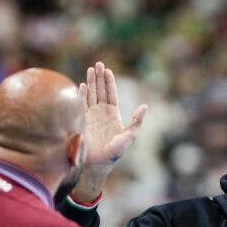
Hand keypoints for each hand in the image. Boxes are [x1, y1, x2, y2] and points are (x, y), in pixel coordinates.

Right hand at [70, 61, 147, 201]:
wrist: (98, 163)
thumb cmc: (114, 152)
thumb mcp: (129, 136)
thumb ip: (136, 122)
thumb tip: (145, 106)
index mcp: (113, 114)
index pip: (111, 94)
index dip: (109, 82)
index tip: (107, 70)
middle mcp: (102, 112)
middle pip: (100, 91)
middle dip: (99, 77)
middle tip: (98, 64)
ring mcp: (91, 116)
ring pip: (91, 95)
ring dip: (90, 82)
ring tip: (90, 69)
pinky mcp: (82, 121)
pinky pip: (81, 105)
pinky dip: (81, 95)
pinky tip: (82, 86)